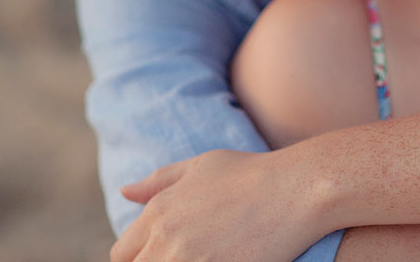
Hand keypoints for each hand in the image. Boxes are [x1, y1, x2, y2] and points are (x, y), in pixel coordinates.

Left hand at [109, 147, 325, 261]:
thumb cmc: (251, 173)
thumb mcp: (201, 166)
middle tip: (188, 256)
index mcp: (158, 212)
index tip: (160, 256)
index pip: (122, 254)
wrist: (297, 188)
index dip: (137, 259)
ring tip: (205, 257)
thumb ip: (159, 181)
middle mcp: (167, 239)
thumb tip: (125, 192)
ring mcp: (192, 261)